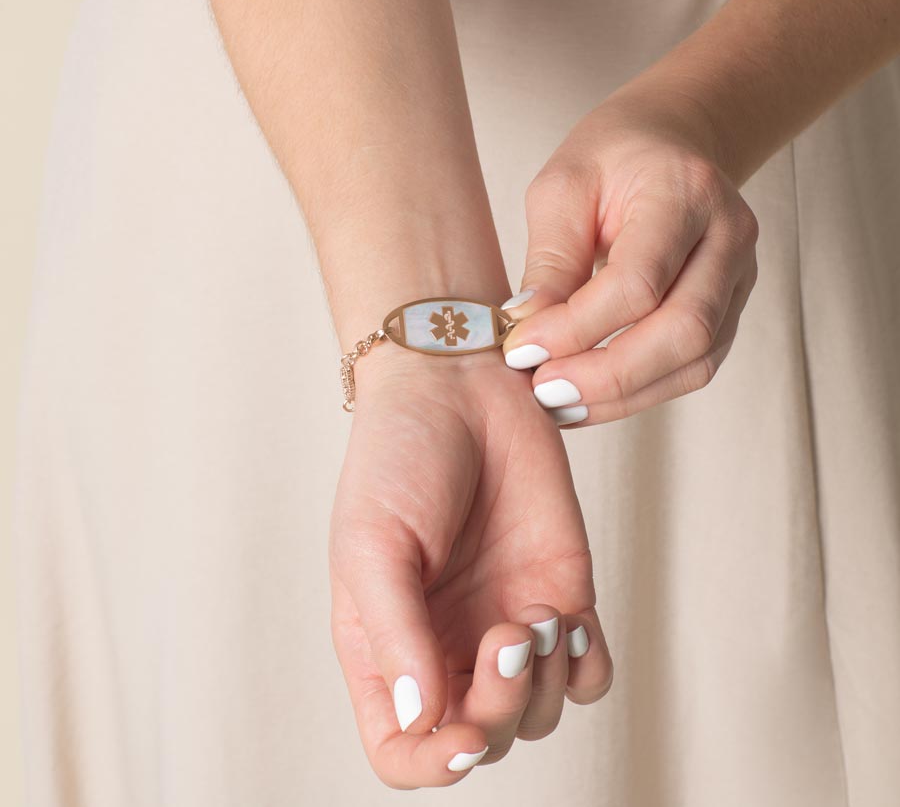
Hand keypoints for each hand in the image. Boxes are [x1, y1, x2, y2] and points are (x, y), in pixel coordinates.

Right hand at [329, 346, 611, 787]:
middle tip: (508, 636)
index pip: (401, 749)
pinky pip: (587, 671)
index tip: (463, 736)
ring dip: (543, 685)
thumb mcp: (372, 545)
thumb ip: (396, 635)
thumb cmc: (396, 458)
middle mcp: (447, 644)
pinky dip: (585, 665)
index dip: (431, 765)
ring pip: (537, 714)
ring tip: (535, 613)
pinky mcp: (559, 590)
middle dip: (500, 711)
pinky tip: (567, 616)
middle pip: (481, 737)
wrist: (459, 387)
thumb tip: (424, 721)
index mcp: (386, 644)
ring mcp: (505, 621)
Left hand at [500, 86, 759, 425]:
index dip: (576, 327)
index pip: (639, 281)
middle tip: (543, 390)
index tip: (520, 349)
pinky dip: (640, 391)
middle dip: (607, 375)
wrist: (670, 142)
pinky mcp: (730, 310)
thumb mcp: (563, 188)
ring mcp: (739, 278)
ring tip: (560, 403)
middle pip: (683, 331)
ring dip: (623, 395)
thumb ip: (550, 260)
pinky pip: (694, 367)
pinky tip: (590, 396)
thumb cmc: (611, 158)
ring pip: (695, 359)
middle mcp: (729, 237)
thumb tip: (527, 333)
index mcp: (685, 192)